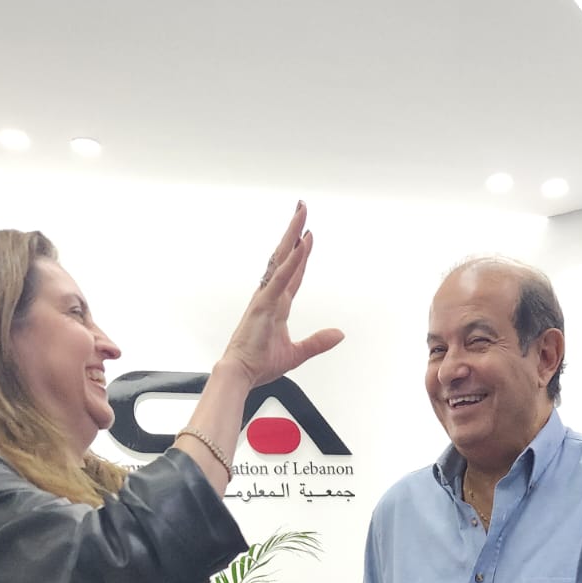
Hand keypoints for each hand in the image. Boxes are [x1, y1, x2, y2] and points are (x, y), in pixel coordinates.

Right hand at [219, 203, 343, 386]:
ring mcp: (266, 297)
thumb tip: (339, 335)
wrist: (242, 373)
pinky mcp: (264, 304)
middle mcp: (270, 295)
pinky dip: (292, 262)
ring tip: (301, 215)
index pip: (294, 273)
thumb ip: (318, 342)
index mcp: (278, 304)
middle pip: (286, 257)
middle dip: (294, 231)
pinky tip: (301, 246)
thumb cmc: (259, 362)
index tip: (307, 235)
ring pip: (281, 259)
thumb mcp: (296, 353)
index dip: (301, 254)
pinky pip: (281, 279)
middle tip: (302, 209)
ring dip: (292, 235)